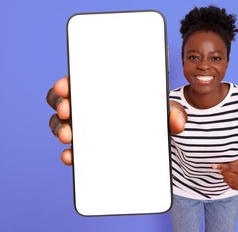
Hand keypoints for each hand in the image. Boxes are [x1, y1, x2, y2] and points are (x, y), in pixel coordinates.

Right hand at [47, 76, 186, 165]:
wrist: (154, 141)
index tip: (65, 85)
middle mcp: (89, 107)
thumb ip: (173, 113)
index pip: (79, 81)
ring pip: (61, 125)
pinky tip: (71, 156)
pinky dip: (69, 153)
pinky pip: (72, 150)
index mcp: (103, 91)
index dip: (68, 82)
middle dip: (61, 104)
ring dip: (60, 129)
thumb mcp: (164, 111)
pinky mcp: (87, 149)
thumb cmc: (153, 116)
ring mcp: (85, 128)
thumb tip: (177, 123)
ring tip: (68, 135)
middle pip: (63, 101)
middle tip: (66, 110)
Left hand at [212, 161, 237, 191]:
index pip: (229, 168)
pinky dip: (229, 181)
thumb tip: (220, 169)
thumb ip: (231, 164)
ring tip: (231, 174)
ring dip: (226, 176)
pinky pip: (228, 185)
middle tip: (224, 169)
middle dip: (223, 171)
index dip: (221, 166)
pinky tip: (233, 179)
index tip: (213, 166)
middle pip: (226, 175)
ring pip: (226, 180)